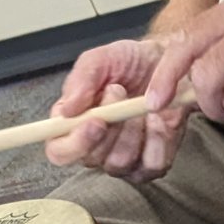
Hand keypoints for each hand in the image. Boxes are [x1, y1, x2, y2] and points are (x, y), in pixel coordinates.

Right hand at [45, 38, 193, 181]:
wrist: (165, 63)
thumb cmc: (128, 63)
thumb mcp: (100, 59)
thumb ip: (80, 81)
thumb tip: (66, 111)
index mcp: (72, 125)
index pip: (59, 152)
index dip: (74, 144)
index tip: (96, 121)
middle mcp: (94, 147)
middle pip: (91, 159)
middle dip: (110, 126)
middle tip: (119, 90)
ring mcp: (122, 159)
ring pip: (120, 162)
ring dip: (132, 130)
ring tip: (137, 102)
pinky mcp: (150, 164)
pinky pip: (152, 164)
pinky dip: (158, 139)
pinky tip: (157, 119)